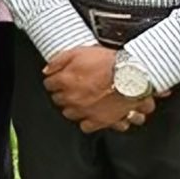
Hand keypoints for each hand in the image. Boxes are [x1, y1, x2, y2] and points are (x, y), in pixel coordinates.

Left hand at [43, 46, 162, 132]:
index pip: (49, 84)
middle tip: (71, 88)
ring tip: (81, 100)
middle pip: (58, 100)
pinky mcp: (99, 121)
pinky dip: (87, 121)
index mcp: (65, 81)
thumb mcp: (79, 52)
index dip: (54, 80)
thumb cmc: (109, 63)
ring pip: (69, 113)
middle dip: (63, 93)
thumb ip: (59, 60)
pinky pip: (85, 126)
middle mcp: (72, 98)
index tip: (58, 79)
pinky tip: (90, 113)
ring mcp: (84, 111)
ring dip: (73, 107)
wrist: (132, 75)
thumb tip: (47, 69)